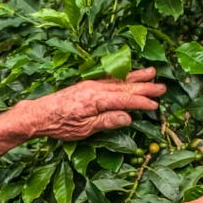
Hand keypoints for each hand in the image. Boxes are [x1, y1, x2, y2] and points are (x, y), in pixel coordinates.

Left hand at [17, 68, 165, 140]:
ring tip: (151, 72)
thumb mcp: (84, 129)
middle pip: (125, 87)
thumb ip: (107, 121)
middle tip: (163, 87)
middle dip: (145, 87)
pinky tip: (127, 75)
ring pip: (118, 80)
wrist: (39, 114)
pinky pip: (109, 79)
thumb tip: (128, 118)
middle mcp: (96, 88)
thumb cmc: (60, 125)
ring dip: (136, 77)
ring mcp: (91, 84)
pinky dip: (121, 77)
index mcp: (97, 100)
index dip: (141, 103)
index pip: (125, 100)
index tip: (155, 105)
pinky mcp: (86, 85)